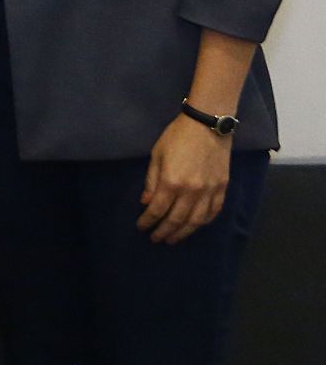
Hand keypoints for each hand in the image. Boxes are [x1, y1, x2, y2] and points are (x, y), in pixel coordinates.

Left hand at [138, 114, 231, 242]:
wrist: (207, 125)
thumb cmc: (177, 137)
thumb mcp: (157, 155)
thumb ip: (152, 181)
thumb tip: (146, 203)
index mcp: (171, 182)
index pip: (157, 210)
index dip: (148, 221)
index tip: (141, 227)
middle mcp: (191, 191)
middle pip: (177, 220)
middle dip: (164, 232)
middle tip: (156, 239)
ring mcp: (210, 191)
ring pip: (196, 221)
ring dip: (183, 233)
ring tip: (173, 239)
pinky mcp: (222, 188)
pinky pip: (213, 212)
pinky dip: (203, 222)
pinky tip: (195, 226)